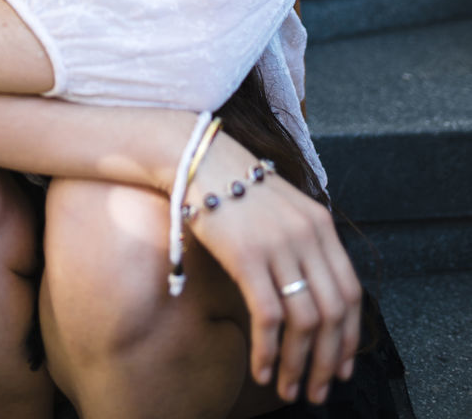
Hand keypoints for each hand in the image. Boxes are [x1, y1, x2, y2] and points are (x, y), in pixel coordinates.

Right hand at [183, 131, 361, 407]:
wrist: (197, 159)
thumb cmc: (234, 188)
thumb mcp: (282, 210)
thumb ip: (303, 244)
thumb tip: (313, 297)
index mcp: (321, 224)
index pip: (351, 292)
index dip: (350, 336)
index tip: (343, 366)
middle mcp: (307, 234)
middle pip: (333, 313)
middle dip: (329, 361)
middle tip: (318, 391)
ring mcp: (279, 245)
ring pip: (304, 322)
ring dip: (299, 365)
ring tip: (289, 389)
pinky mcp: (248, 256)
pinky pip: (269, 317)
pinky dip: (268, 351)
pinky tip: (261, 370)